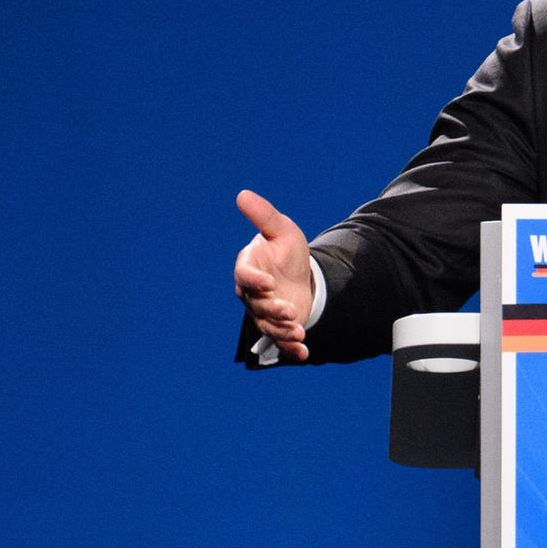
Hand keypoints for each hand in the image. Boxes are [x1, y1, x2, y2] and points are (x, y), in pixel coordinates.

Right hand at [233, 190, 313, 361]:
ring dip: (282, 331)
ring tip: (299, 332)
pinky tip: (303, 353)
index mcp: (249, 268)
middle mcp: (252, 293)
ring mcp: (264, 311)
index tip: (266, 282)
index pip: (244, 276)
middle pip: (257, 305)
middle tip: (290, 311)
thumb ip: (264, 216)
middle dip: (273, 310)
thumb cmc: (286, 250)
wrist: (301, 272)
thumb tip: (243, 194)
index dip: (253, 280)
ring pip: (267, 325)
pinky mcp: (278, 326)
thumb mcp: (281, 230)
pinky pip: (280, 340)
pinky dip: (290, 348)